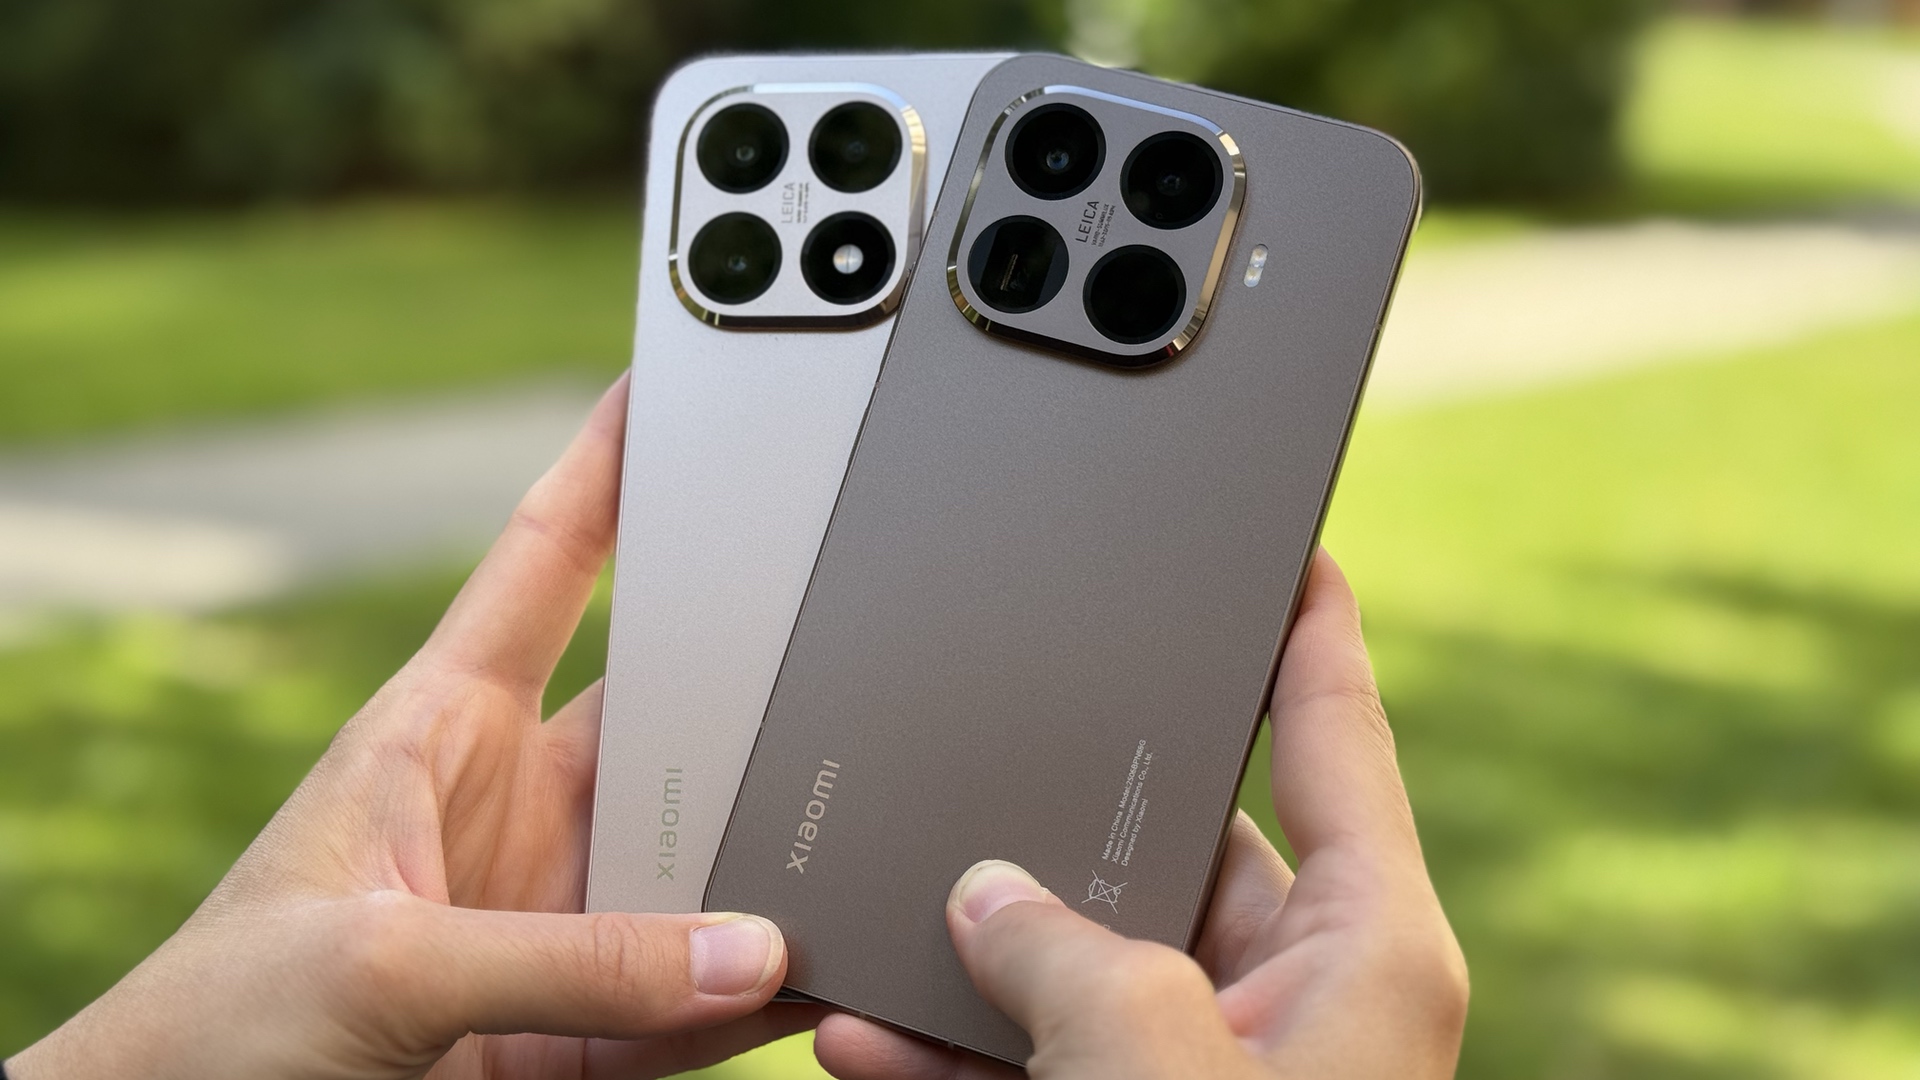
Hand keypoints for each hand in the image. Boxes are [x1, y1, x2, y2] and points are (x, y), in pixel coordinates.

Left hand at [8, 377, 816, 1079]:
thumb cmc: (215, 1025)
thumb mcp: (379, 961)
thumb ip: (570, 962)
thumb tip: (749, 951)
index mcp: (439, 731)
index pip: (548, 565)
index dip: (610, 465)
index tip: (682, 389)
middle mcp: (516, 809)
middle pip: (667, 720)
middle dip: (753, 687)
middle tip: (848, 648)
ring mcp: (557, 915)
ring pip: (701, 868)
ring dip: (767, 863)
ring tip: (851, 841)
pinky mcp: (578, 1025)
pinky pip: (696, 1000)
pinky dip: (760, 992)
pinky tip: (820, 974)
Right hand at [814, 550, 1466, 1079]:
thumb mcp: (1143, 1058)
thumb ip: (1061, 949)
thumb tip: (985, 896)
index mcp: (1369, 950)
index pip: (1340, 738)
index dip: (1309, 629)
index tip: (1286, 544)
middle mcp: (1305, 1002)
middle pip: (1181, 854)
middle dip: (1062, 829)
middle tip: (988, 752)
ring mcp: (1219, 1075)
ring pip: (1091, 971)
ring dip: (980, 960)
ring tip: (878, 925)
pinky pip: (1051, 1064)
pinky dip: (962, 1055)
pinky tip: (863, 1040)